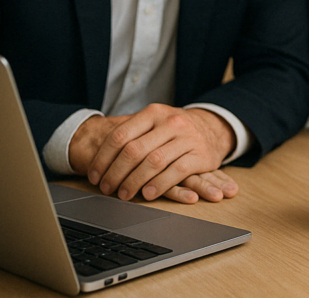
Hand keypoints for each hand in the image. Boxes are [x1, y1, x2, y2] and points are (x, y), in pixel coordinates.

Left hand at [71, 104, 236, 202]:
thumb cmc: (174, 131)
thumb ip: (132, 134)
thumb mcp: (154, 123)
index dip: (103, 159)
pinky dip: (159, 185)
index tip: (95, 176)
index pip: (120, 136)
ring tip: (125, 194)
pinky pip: (176, 172)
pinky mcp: (201, 155)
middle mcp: (171, 122)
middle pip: (134, 150)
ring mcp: (188, 138)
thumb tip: (98, 159)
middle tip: (107, 189)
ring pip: (154, 162)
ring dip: (134, 182)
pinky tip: (148, 194)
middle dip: (116, 174)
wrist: (213, 128)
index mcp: (154, 112)